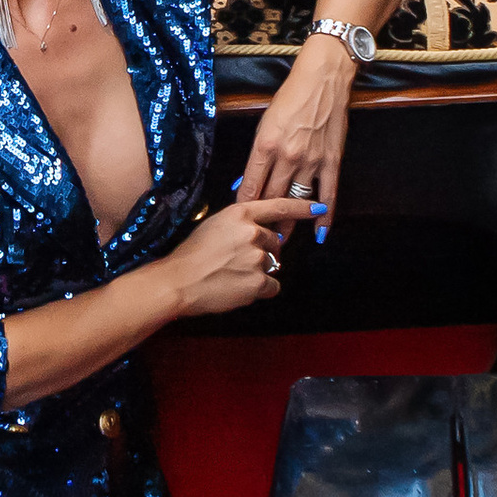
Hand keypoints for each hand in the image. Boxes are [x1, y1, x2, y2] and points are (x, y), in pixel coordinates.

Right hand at [166, 196, 307, 318]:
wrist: (178, 281)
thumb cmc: (191, 255)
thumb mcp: (214, 225)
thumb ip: (240, 224)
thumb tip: (261, 234)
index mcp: (239, 213)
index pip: (279, 207)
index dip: (301, 207)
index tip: (318, 207)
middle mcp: (252, 232)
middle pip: (274, 242)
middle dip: (263, 252)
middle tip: (238, 261)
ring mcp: (256, 257)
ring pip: (272, 265)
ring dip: (259, 272)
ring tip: (232, 276)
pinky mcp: (258, 281)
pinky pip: (271, 286)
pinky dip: (260, 290)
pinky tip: (239, 288)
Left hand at [234, 38, 355, 245]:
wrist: (322, 79)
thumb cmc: (289, 97)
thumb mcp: (264, 124)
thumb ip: (255, 157)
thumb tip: (242, 185)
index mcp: (265, 145)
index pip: (249, 187)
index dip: (243, 210)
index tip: (240, 224)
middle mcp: (287, 156)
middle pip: (271, 199)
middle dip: (263, 223)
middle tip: (257, 242)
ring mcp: (311, 160)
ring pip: (296, 201)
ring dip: (288, 225)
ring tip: (280, 244)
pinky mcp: (331, 160)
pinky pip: (328, 195)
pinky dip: (324, 216)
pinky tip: (320, 233)